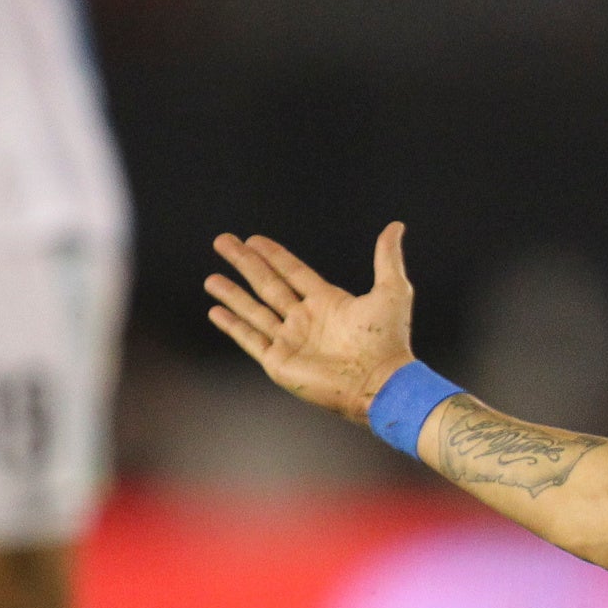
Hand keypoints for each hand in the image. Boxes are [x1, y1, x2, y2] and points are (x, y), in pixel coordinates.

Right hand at [206, 222, 419, 425]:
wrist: (379, 382)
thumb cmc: (388, 340)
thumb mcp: (392, 290)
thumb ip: (387, 258)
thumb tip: (395, 226)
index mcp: (328, 302)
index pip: (292, 271)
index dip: (273, 255)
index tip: (252, 239)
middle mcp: (305, 319)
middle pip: (267, 284)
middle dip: (244, 263)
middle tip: (222, 241)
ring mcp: (291, 340)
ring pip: (254, 310)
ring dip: (232, 294)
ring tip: (211, 279)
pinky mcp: (280, 362)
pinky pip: (250, 339)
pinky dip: (232, 325)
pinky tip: (216, 312)